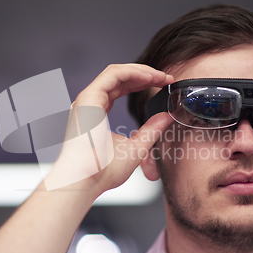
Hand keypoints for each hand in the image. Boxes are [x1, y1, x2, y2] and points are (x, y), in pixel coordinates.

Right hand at [44, 64, 173, 193]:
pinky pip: (112, 75)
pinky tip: (150, 77)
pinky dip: (132, 72)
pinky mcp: (89, 98)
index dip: (142, 84)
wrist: (86, 181)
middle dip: (145, 75)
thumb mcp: (136, 147)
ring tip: (161, 77)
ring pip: (116, 72)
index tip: (163, 86)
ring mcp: (88, 100)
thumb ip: (151, 130)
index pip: (120, 89)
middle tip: (166, 78)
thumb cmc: (102, 172)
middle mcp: (91, 104)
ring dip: (141, 71)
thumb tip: (166, 116)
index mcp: (96, 113)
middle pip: (119, 78)